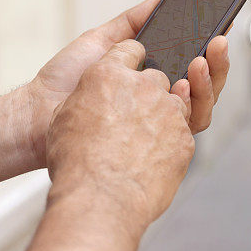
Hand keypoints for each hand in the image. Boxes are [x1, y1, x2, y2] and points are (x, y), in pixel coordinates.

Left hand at [26, 0, 230, 163]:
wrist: (40, 112)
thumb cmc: (65, 79)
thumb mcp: (101, 42)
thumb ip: (133, 23)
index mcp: (149, 76)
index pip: (190, 60)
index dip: (209, 45)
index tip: (222, 21)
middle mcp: (158, 99)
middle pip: (204, 82)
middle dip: (217, 61)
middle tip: (218, 40)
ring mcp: (158, 120)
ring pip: (201, 103)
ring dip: (210, 81)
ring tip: (202, 60)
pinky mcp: (153, 141)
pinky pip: (186, 124)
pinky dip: (192, 104)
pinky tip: (184, 85)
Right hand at [45, 40, 194, 230]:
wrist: (98, 200)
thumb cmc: (74, 161)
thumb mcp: (66, 118)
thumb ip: (87, 97)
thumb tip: (96, 97)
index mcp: (107, 74)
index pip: (127, 50)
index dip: (127, 59)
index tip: (128, 67)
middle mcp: (142, 86)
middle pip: (155, 76)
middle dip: (148, 91)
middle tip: (134, 114)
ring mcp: (167, 111)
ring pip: (174, 102)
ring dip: (163, 114)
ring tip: (144, 138)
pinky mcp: (184, 137)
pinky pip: (181, 131)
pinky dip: (171, 140)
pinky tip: (153, 156)